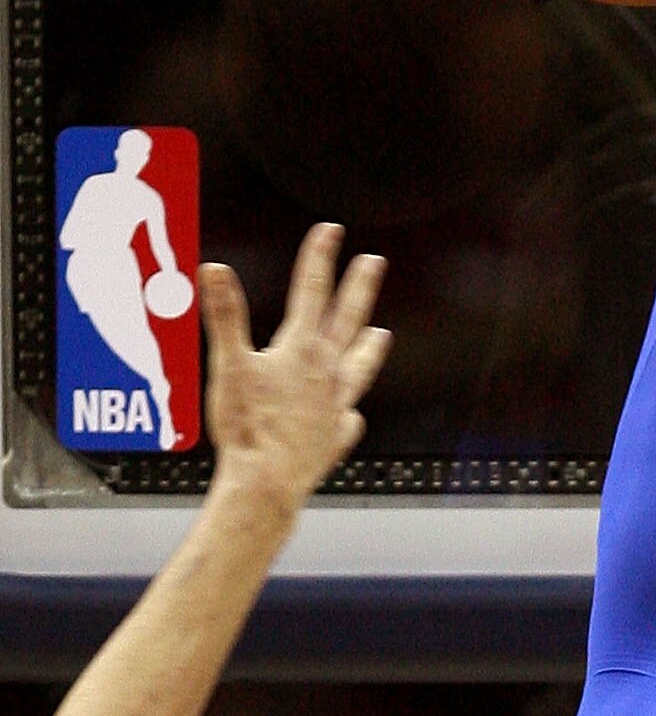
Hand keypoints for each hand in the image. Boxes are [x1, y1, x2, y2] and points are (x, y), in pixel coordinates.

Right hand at [202, 223, 389, 507]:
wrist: (267, 484)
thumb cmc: (247, 429)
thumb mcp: (229, 365)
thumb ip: (225, 316)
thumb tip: (214, 270)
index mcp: (302, 349)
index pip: (313, 290)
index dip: (320, 257)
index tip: (331, 232)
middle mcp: (328, 374)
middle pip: (348, 319)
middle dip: (360, 287)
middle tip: (373, 262)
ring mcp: (336, 407)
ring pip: (360, 367)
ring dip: (370, 347)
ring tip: (382, 334)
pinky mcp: (334, 438)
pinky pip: (348, 420)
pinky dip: (350, 411)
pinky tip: (352, 413)